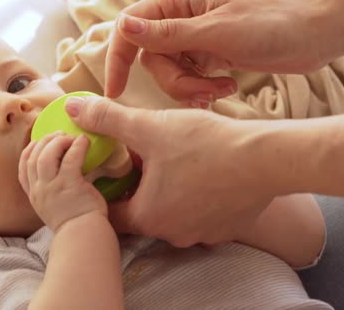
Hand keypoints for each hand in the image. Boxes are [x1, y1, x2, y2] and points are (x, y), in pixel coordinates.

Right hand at [18, 132, 107, 232]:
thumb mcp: (54, 208)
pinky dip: (77, 146)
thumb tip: (62, 173)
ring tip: (70, 137)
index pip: (22, 168)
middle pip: (33, 157)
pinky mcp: (69, 185)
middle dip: (45, 141)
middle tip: (59, 135)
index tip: (39, 142)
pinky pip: (70, 159)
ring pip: (46, 155)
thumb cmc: (75, 223)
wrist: (84, 237)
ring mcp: (52, 188)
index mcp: (34, 196)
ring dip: (58, 142)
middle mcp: (39, 191)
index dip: (30, 150)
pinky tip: (84, 142)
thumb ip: (52, 192)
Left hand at [65, 96, 276, 246]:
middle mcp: (173, 233)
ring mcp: (202, 234)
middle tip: (142, 158)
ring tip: (174, 160)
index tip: (109, 168)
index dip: (106, 188)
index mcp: (148, 216)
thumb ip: (108, 119)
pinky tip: (203, 170)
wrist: (269, 157)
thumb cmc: (206, 144)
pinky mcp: (226, 228)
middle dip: (138, 185)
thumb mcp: (150, 127)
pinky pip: (199, 213)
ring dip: (167, 190)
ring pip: (172, 212)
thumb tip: (74, 109)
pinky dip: (195, 195)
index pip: (111, 211)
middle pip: (142, 211)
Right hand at [105, 0, 339, 99]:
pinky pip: (189, 79)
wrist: (313, 36)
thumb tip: (124, 27)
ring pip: (170, 73)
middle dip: (174, 82)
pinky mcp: (208, 56)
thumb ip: (167, 33)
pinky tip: (225, 90)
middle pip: (152, 59)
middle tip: (202, 91)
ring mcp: (195, 38)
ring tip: (220, 91)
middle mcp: (182, 17)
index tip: (114, 92)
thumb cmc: (270, 24)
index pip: (132, 28)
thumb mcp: (215, 31)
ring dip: (191, 89)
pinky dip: (202, 90)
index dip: (118, 59)